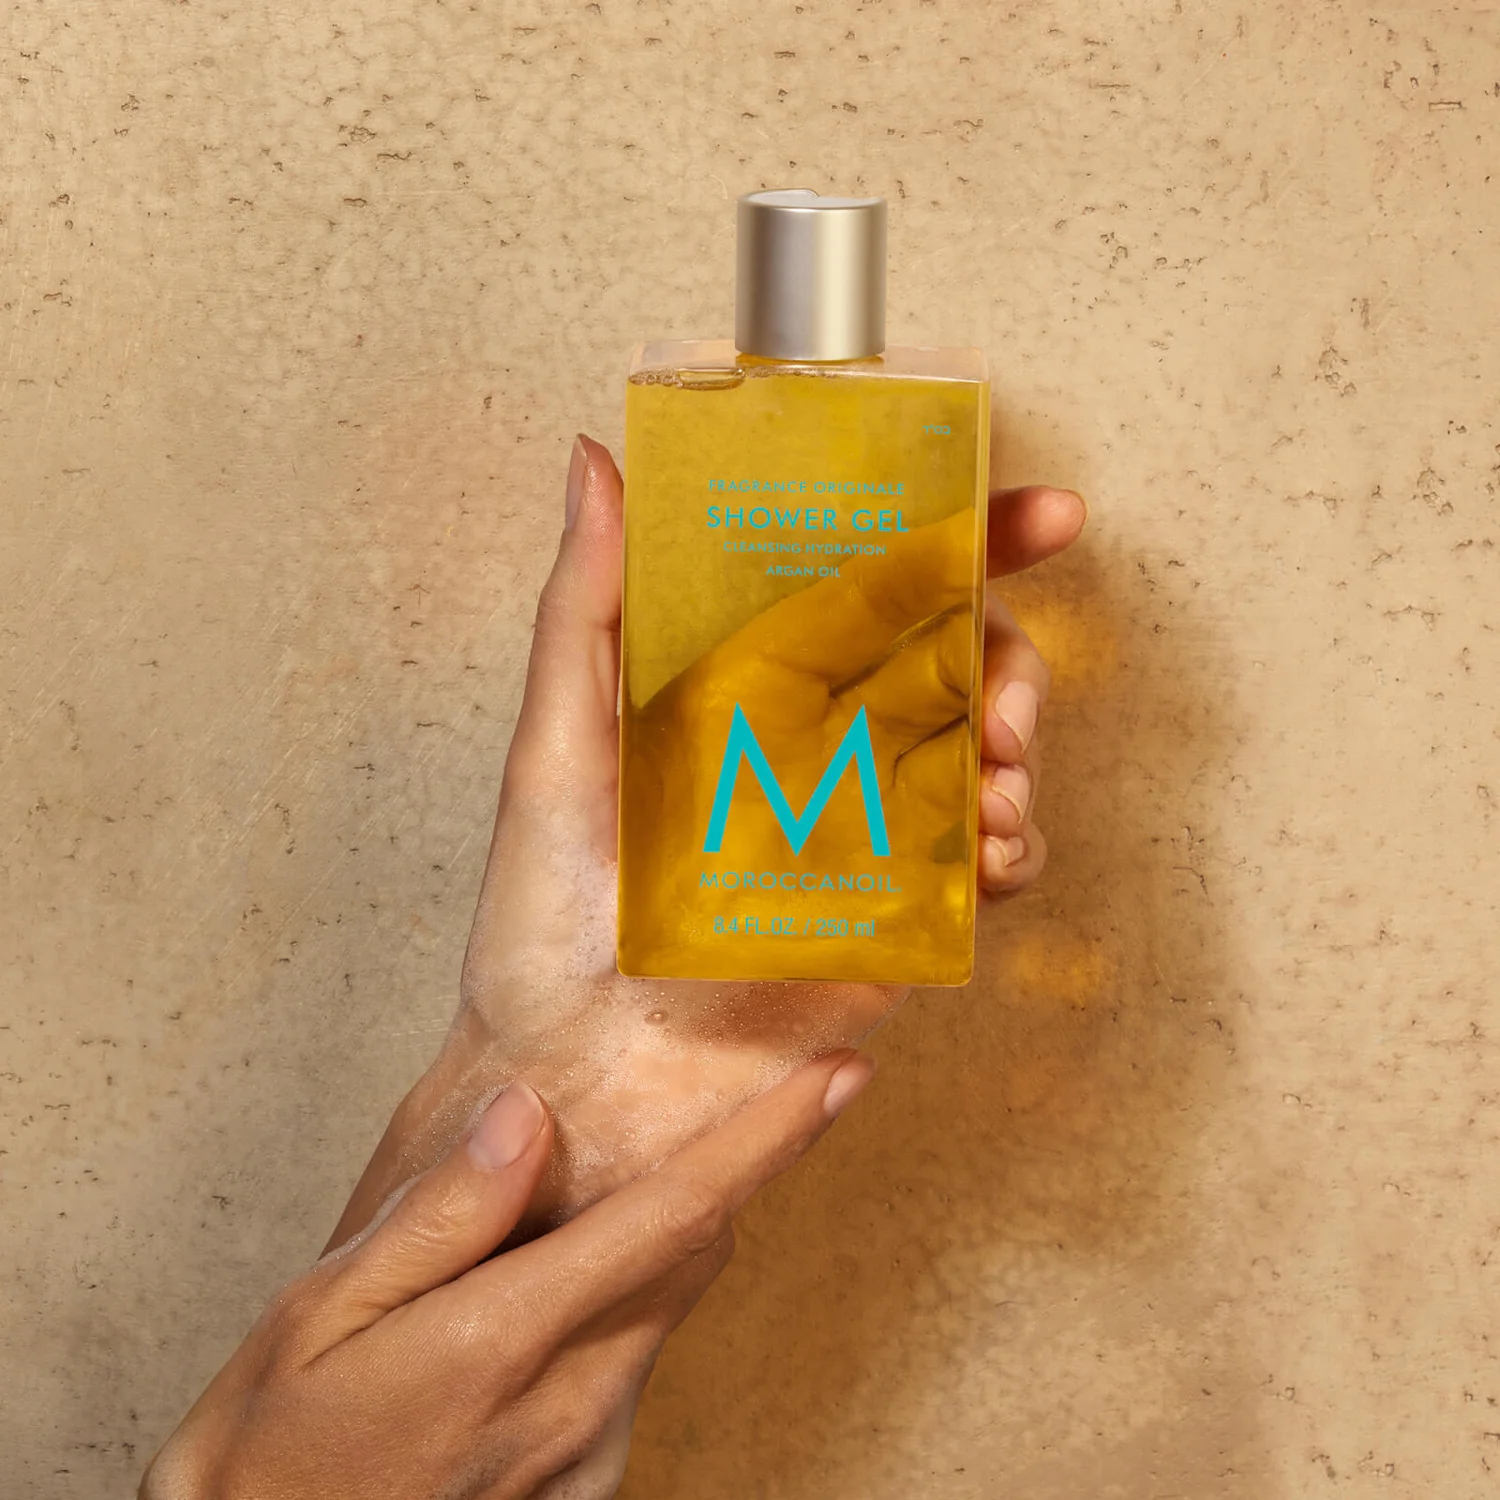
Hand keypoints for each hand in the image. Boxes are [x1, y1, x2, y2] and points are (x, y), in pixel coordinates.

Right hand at [141, 1050, 874, 1499]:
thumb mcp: (317, 1316)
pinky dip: (634, 1291)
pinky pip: (637, 1354)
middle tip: (756, 1085)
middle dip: (739, 1163)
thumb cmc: (270, 1447)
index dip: (770, 1138)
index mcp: (505, 1339)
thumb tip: (524, 1118)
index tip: (838, 1076)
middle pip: (698, 1249)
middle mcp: (572, 1399)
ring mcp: (585, 1448)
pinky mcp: (583, 1477)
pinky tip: (576, 1267)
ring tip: (637, 1164)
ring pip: (672, 1298)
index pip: (677, 1215)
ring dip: (679, 1224)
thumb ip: (438, 1217)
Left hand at [329, 435, 1083, 1244]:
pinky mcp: (897, 913)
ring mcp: (866, 827)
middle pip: (956, 659)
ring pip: (987, 750)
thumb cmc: (544, 920)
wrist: (575, 1080)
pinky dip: (1016, 842)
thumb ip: (585, 607)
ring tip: (993, 775)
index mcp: (749, 686)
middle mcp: (819, 745)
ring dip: (1020, 745)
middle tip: (1002, 699)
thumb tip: (595, 460)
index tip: (1041, 516)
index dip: (966, 539)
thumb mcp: (554, 748)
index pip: (868, 584)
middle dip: (1012, 656)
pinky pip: (989, 861)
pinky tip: (992, 847)